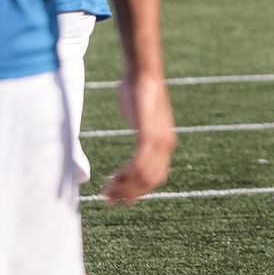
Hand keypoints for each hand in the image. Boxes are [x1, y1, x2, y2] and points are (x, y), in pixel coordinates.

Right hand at [105, 70, 175, 202]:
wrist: (143, 74)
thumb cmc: (138, 92)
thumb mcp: (142, 119)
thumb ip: (142, 134)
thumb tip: (138, 140)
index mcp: (166, 142)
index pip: (156, 176)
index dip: (139, 190)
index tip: (121, 198)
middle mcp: (166, 144)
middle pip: (151, 181)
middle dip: (130, 193)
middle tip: (109, 199)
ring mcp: (159, 140)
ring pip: (145, 176)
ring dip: (125, 188)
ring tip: (107, 192)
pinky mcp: (148, 134)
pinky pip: (140, 163)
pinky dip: (126, 175)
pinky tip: (112, 179)